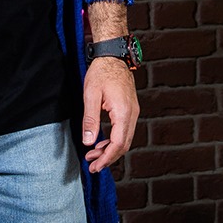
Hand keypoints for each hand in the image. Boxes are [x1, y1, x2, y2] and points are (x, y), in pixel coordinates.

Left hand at [81, 57, 138, 173]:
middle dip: (108, 158)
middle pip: (124, 145)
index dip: (106, 158)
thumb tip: (89, 142)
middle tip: (92, 165)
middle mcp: (132, 113)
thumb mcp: (91, 95)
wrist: (113, 56)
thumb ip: (90, 120)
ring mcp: (133, 111)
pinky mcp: (130, 109)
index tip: (95, 166)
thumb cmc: (102, 72)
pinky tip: (101, 142)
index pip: (118, 144)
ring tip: (93, 154)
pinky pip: (125, 130)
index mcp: (123, 112)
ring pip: (125, 139)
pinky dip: (114, 140)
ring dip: (110, 150)